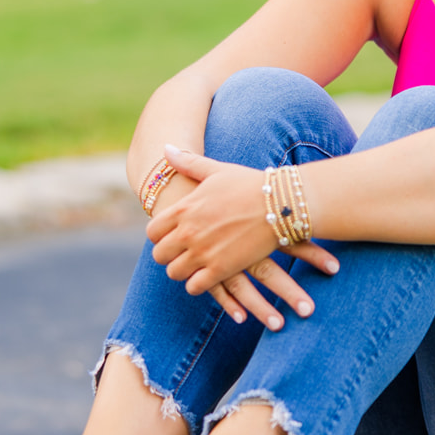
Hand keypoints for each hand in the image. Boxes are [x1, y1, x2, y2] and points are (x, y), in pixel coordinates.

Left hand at [147, 147, 338, 329]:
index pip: (152, 231)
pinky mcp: (221, 269)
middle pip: (160, 255)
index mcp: (184, 208)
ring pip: (174, 273)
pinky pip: (195, 286)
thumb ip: (188, 162)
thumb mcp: (216, 170)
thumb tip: (166, 148)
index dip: (160, 236)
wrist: (281, 204)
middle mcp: (188, 232)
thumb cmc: (249, 183)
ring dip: (183, 270)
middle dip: (169, 255)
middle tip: (182, 253)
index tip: (172, 236)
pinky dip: (198, 284)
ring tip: (195, 265)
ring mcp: (203, 252)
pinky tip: (207, 276)